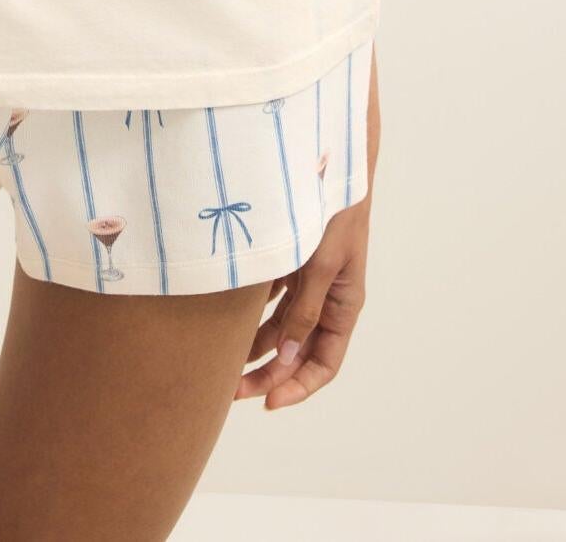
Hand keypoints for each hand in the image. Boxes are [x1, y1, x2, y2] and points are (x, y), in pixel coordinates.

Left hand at [233, 195, 371, 408]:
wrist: (331, 162)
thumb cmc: (333, 212)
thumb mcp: (320, 265)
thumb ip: (305, 310)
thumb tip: (288, 355)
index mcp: (343, 305)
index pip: (324, 363)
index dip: (298, 387)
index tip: (268, 402)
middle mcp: (326, 298)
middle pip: (297, 351)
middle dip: (268, 373)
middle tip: (231, 390)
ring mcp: (308, 281)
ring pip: (281, 327)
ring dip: (255, 347)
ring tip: (222, 364)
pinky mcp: (292, 262)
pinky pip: (270, 299)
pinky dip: (251, 314)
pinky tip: (225, 323)